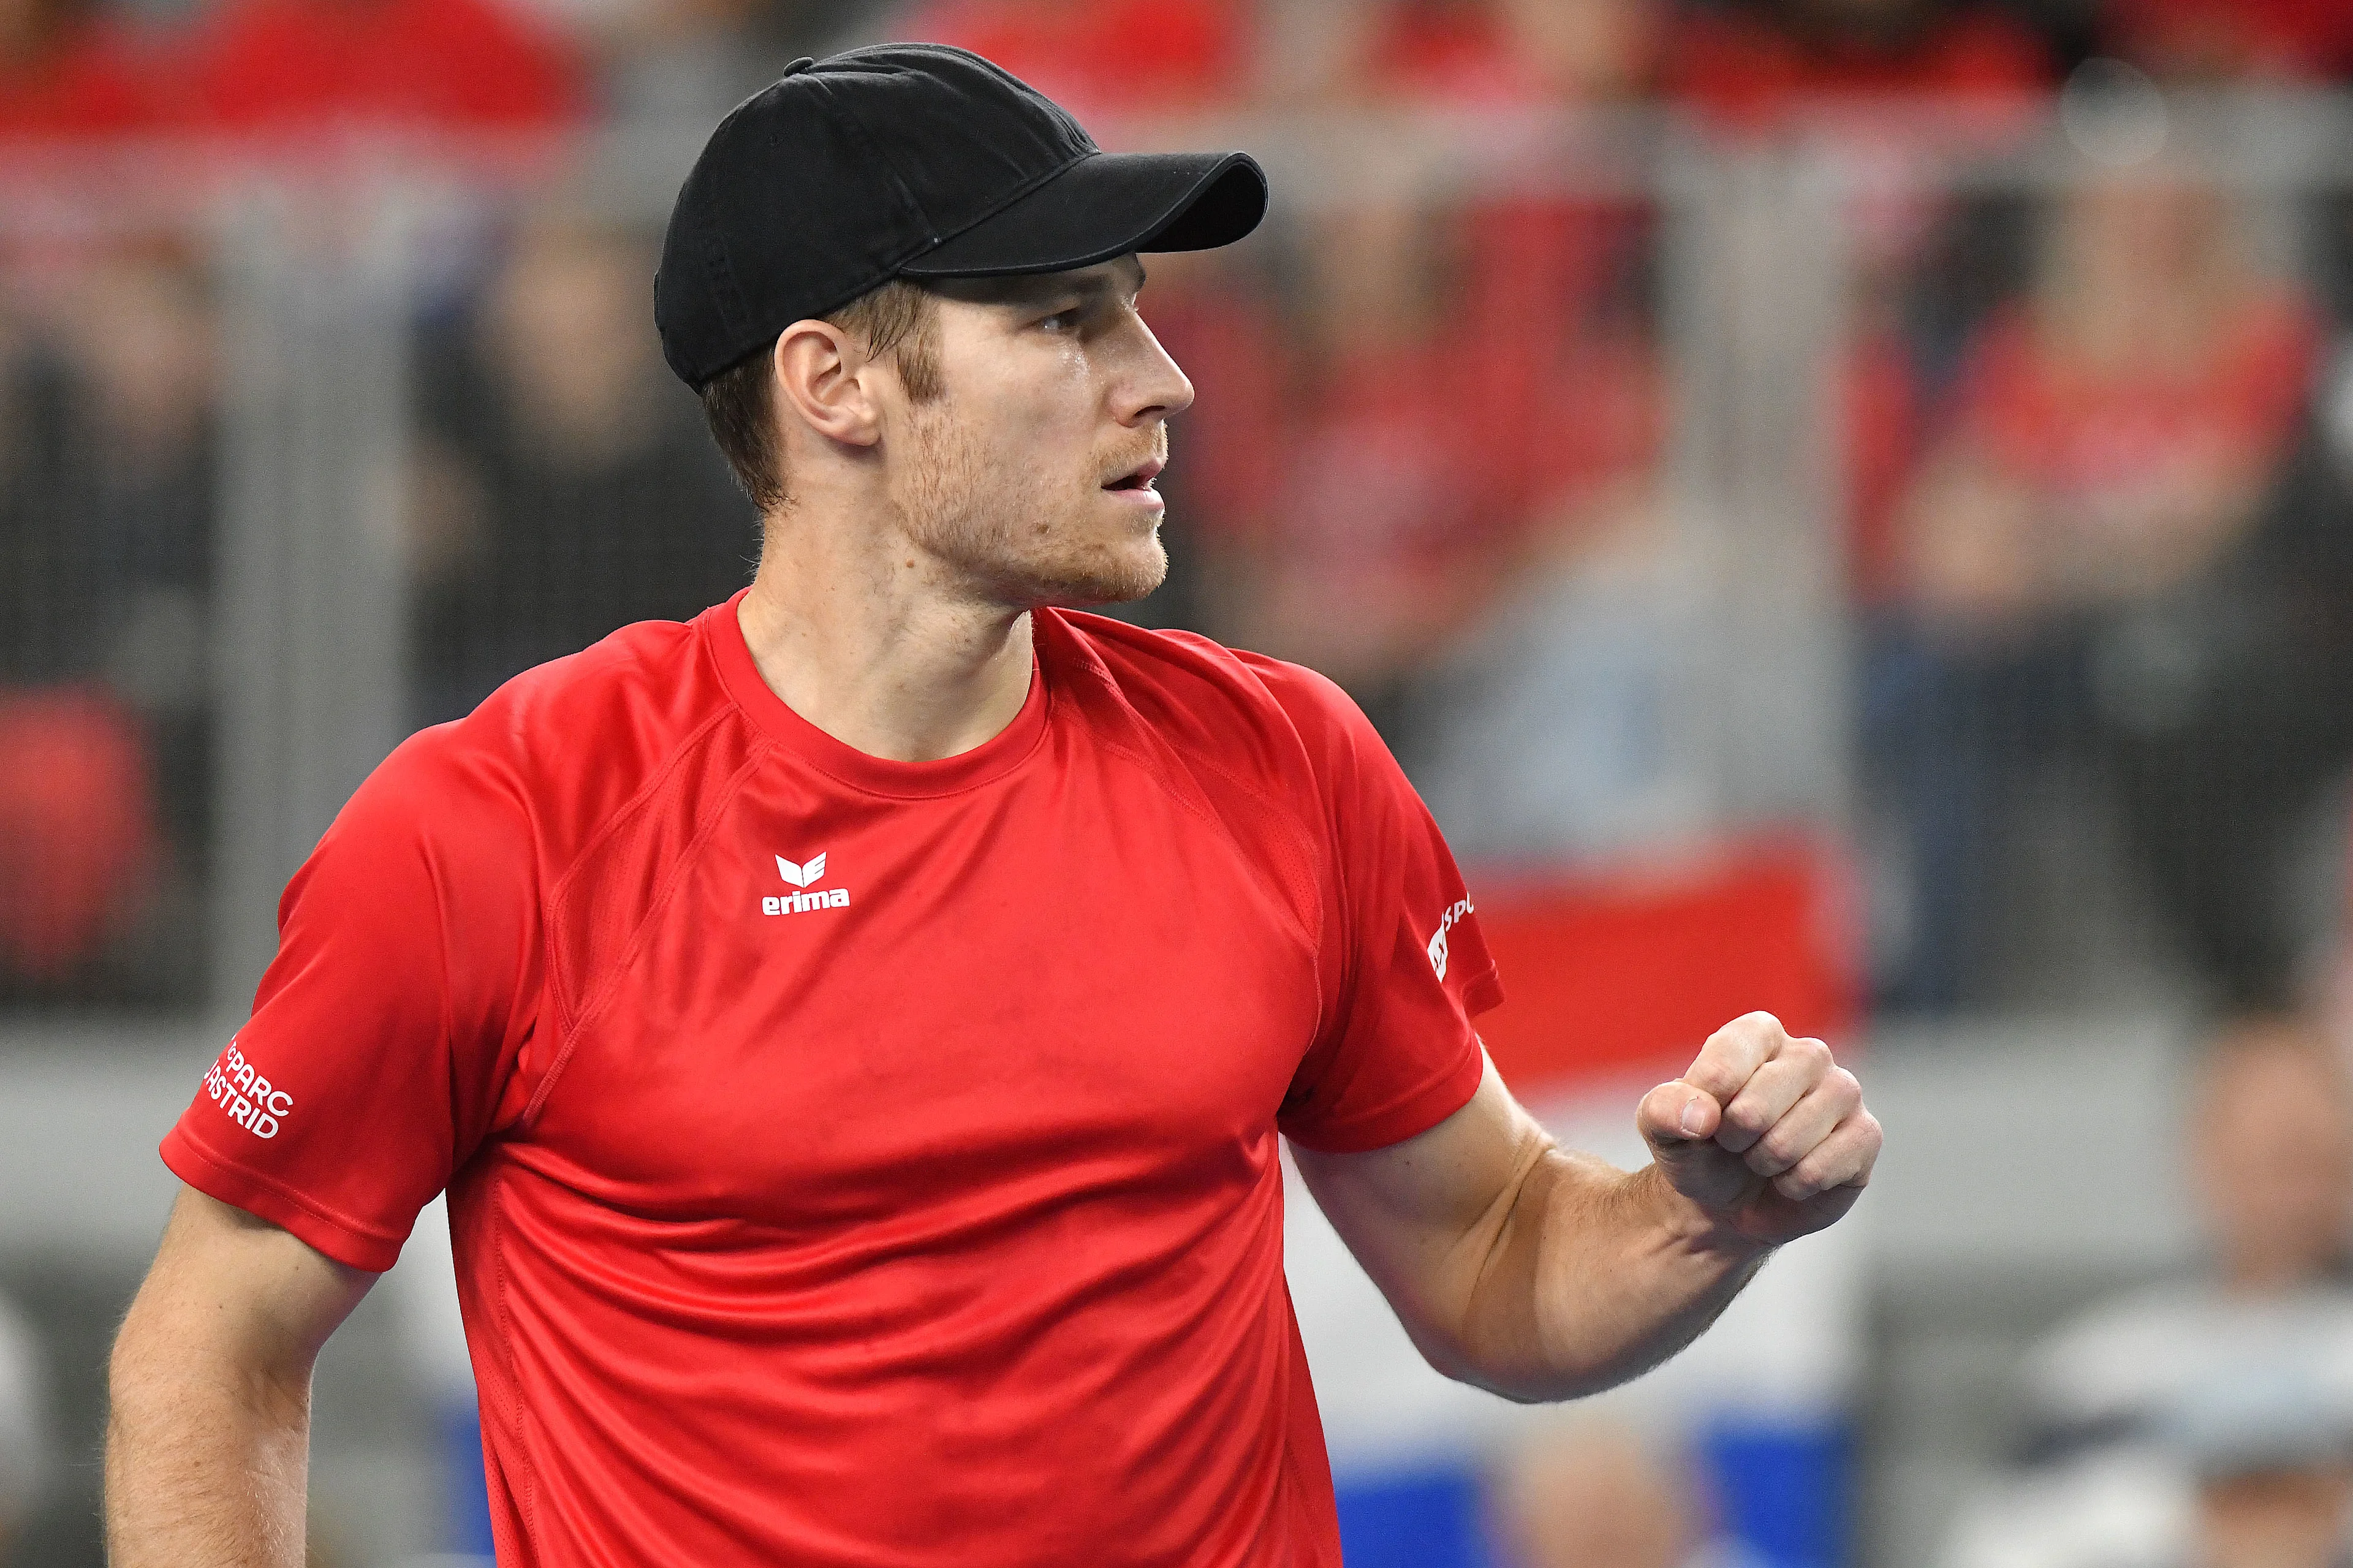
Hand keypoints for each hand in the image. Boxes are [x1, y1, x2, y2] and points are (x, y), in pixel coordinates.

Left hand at [1636, 1012, 1880, 1250]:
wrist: (1727, 1200)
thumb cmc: (1697, 1147)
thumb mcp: (1661, 1126)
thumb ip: (1666, 1109)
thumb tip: (1701, 1117)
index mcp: (1757, 1034)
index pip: (1727, 1061)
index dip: (1707, 1102)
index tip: (1702, 1120)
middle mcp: (1808, 1054)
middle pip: (1758, 1105)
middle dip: (1734, 1139)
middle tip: (1734, 1143)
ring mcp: (1843, 1092)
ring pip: (1791, 1140)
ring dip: (1764, 1163)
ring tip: (1762, 1158)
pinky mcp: (1865, 1136)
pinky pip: (1823, 1168)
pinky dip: (1794, 1185)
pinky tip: (1791, 1177)